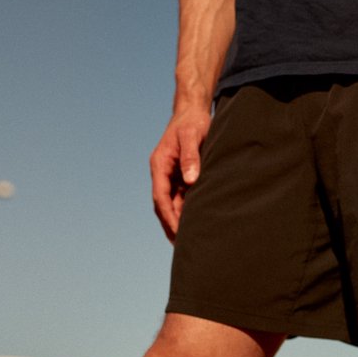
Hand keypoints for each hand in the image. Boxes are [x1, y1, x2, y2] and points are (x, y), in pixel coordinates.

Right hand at [149, 107, 211, 241]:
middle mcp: (163, 173)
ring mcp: (171, 175)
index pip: (161, 197)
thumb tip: (191, 180)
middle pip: (164, 205)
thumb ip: (191, 157)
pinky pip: (182, 197)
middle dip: (171, 225)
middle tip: (183, 247)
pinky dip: (187, 211)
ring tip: (190, 241)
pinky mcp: (181, 175)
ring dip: (179, 221)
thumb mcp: (192, 136)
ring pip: (173, 203)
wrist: (194, 110)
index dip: (168, 217)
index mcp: (160, 165)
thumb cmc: (193, 121)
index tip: (178, 233)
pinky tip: (197, 224)